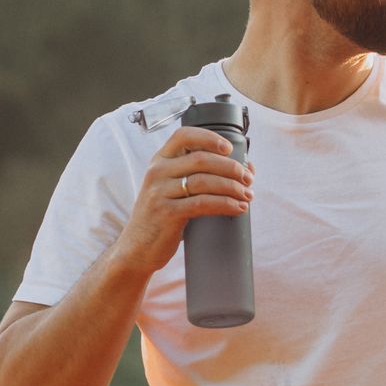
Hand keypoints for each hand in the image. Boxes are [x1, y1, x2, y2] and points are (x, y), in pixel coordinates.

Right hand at [113, 125, 254, 274]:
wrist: (137, 249)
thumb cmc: (162, 218)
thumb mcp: (172, 190)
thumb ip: (198, 176)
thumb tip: (244, 167)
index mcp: (160, 161)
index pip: (184, 136)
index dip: (209, 138)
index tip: (229, 148)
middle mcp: (157, 172)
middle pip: (201, 159)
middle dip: (231, 168)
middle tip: (248, 179)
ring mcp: (160, 192)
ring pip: (204, 181)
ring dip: (232, 187)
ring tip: (247, 195)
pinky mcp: (166, 213)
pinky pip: (202, 204)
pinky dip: (225, 204)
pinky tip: (237, 208)